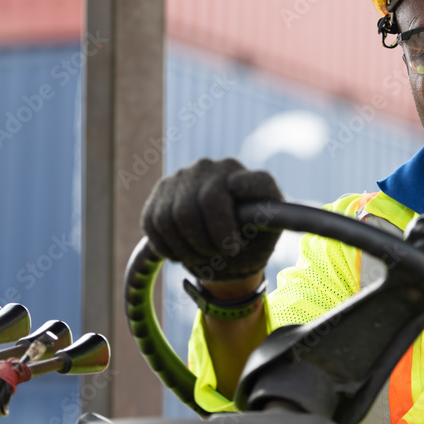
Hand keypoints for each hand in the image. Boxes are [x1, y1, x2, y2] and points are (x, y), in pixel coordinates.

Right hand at [141, 158, 283, 282]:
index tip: (234, 245)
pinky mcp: (161, 191)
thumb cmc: (254, 239)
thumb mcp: (271, 229)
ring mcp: (183, 177)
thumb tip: (237, 185)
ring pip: (167, 218)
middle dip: (204, 243)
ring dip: (185, 248)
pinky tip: (183, 251)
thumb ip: (267, 208)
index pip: (227, 191)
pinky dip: (166, 246)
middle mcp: (211, 168)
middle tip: (217, 255)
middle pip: (192, 209)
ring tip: (201, 255)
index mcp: (242, 175)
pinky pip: (152, 222)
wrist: (230, 248)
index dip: (223, 225)